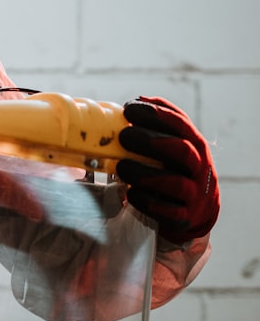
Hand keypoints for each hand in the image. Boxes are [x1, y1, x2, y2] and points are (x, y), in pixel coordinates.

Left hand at [117, 96, 218, 243]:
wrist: (195, 213)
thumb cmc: (173, 171)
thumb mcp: (171, 147)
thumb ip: (156, 128)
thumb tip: (132, 102)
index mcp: (193, 145)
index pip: (180, 123)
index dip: (155, 114)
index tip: (128, 108)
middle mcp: (199, 168)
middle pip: (182, 151)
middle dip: (150, 142)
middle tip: (123, 136)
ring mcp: (194, 195)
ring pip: (176, 183)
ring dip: (145, 174)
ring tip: (121, 167)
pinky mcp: (185, 218)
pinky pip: (168, 212)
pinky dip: (147, 202)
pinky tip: (130, 194)